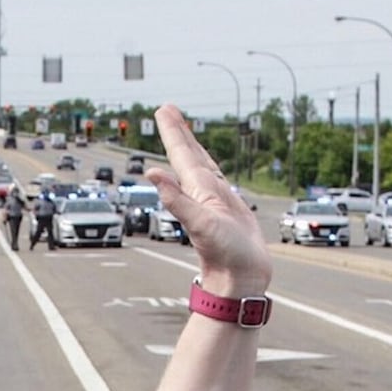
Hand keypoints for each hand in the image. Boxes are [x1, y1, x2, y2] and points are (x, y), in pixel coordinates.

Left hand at [144, 103, 271, 299]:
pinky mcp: (229, 211)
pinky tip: (209, 170)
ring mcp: (215, 202)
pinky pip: (218, 182)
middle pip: (188, 156)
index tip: (163, 109)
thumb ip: (176, 200)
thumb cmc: (223, 256)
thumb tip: (152, 175)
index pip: (180, 154)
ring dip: (193, 147)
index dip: (174, 131)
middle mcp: (202, 194)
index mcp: (195, 192)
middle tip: (168, 110)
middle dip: (179, 132)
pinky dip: (211, 170)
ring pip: (202, 166)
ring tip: (185, 130)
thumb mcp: (199, 224)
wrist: (240, 281)